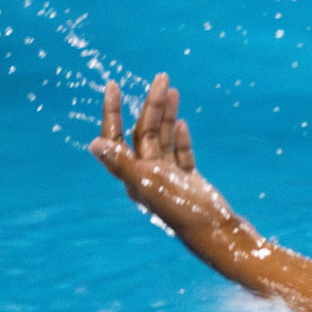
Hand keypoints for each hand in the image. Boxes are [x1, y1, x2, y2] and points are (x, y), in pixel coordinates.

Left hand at [89, 73, 234, 236]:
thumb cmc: (184, 210)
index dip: (112, 112)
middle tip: (161, 77)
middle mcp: (148, 175)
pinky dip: (179, 138)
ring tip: (172, 90)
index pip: (116, 137)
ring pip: (163, 140)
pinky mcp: (189, 182)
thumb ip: (123, 164)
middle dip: (151, 105)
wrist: (218, 233)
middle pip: (144, 133)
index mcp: (134, 175)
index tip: (114, 86)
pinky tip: (181, 123)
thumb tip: (93, 144)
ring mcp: (169, 178)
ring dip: (166, 115)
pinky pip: (180, 154)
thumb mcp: (150, 184)